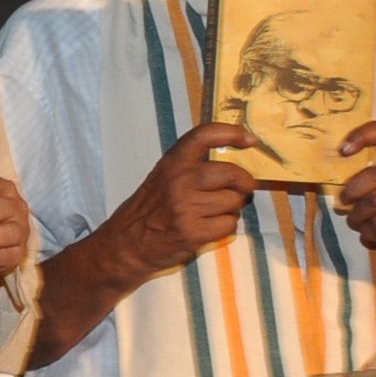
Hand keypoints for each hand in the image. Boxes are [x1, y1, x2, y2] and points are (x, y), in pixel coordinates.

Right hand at [105, 121, 259, 275]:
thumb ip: (192, 167)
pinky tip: (208, 227)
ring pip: (235, 202)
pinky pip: (230, 224)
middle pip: (233, 173)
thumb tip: (236, 164)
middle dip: (244, 183)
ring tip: (212, 212)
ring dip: (231, 209)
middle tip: (239, 189)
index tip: (249, 140)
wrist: (126, 243)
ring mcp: (186, 207)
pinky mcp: (193, 232)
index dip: (232, 133)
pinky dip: (225, 227)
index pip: (205, 136)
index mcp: (172, 163)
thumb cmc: (149, 208)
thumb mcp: (163, 177)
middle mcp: (179, 180)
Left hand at [340, 121, 375, 288]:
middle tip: (345, 201)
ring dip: (358, 217)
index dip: (362, 135)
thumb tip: (328, 169)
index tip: (343, 150)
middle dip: (353, 191)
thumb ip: (364, 177)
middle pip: (375, 175)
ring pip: (374, 202)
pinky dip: (368, 233)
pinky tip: (374, 236)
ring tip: (359, 222)